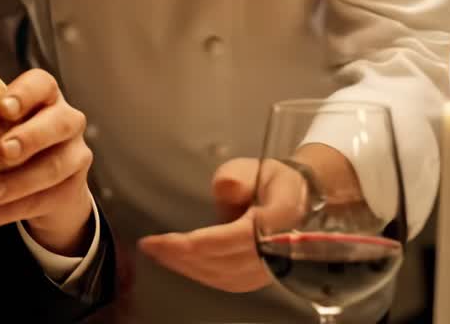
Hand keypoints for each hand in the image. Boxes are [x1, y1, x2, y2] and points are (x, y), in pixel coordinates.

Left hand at [0, 69, 94, 255]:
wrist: (45, 185)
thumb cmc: (7, 142)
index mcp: (44, 96)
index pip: (41, 84)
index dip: (24, 94)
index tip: (2, 109)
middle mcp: (67, 120)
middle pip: (58, 123)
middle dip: (29, 138)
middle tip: (1, 152)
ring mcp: (75, 155)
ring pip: (54, 167)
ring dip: (18, 182)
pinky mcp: (73, 190)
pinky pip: (44, 201)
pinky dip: (11, 211)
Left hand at [138, 157, 310, 292]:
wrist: (299, 197)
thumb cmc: (273, 181)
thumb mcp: (255, 168)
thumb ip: (238, 176)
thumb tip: (227, 186)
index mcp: (278, 221)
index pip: (232, 239)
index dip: (194, 243)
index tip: (162, 240)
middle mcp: (278, 251)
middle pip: (223, 262)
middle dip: (181, 257)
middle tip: (150, 246)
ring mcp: (271, 268)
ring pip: (224, 277)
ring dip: (187, 267)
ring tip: (159, 254)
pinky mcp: (262, 276)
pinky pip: (228, 281)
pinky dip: (201, 274)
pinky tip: (181, 264)